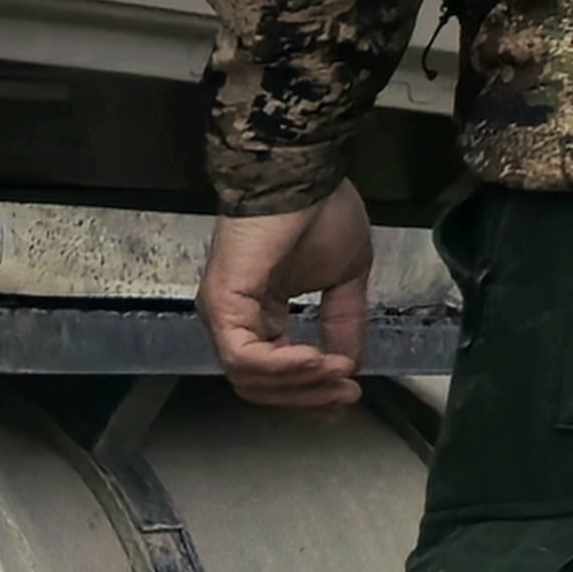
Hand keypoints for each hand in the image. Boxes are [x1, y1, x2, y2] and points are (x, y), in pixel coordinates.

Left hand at [204, 186, 377, 408]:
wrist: (304, 175)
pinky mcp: (222, 304)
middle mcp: (233, 320)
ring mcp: (223, 314)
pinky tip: (317, 360)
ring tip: (339, 372)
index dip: (310, 393)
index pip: (273, 374)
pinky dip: (281, 366)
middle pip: (259, 386)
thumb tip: (350, 365)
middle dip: (309, 395)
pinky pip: (244, 355)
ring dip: (300, 383)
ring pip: (250, 378)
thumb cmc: (321, 213)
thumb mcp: (345, 279)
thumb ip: (343, 323)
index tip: (349, 396)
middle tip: (349, 393)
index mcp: (258, 314)